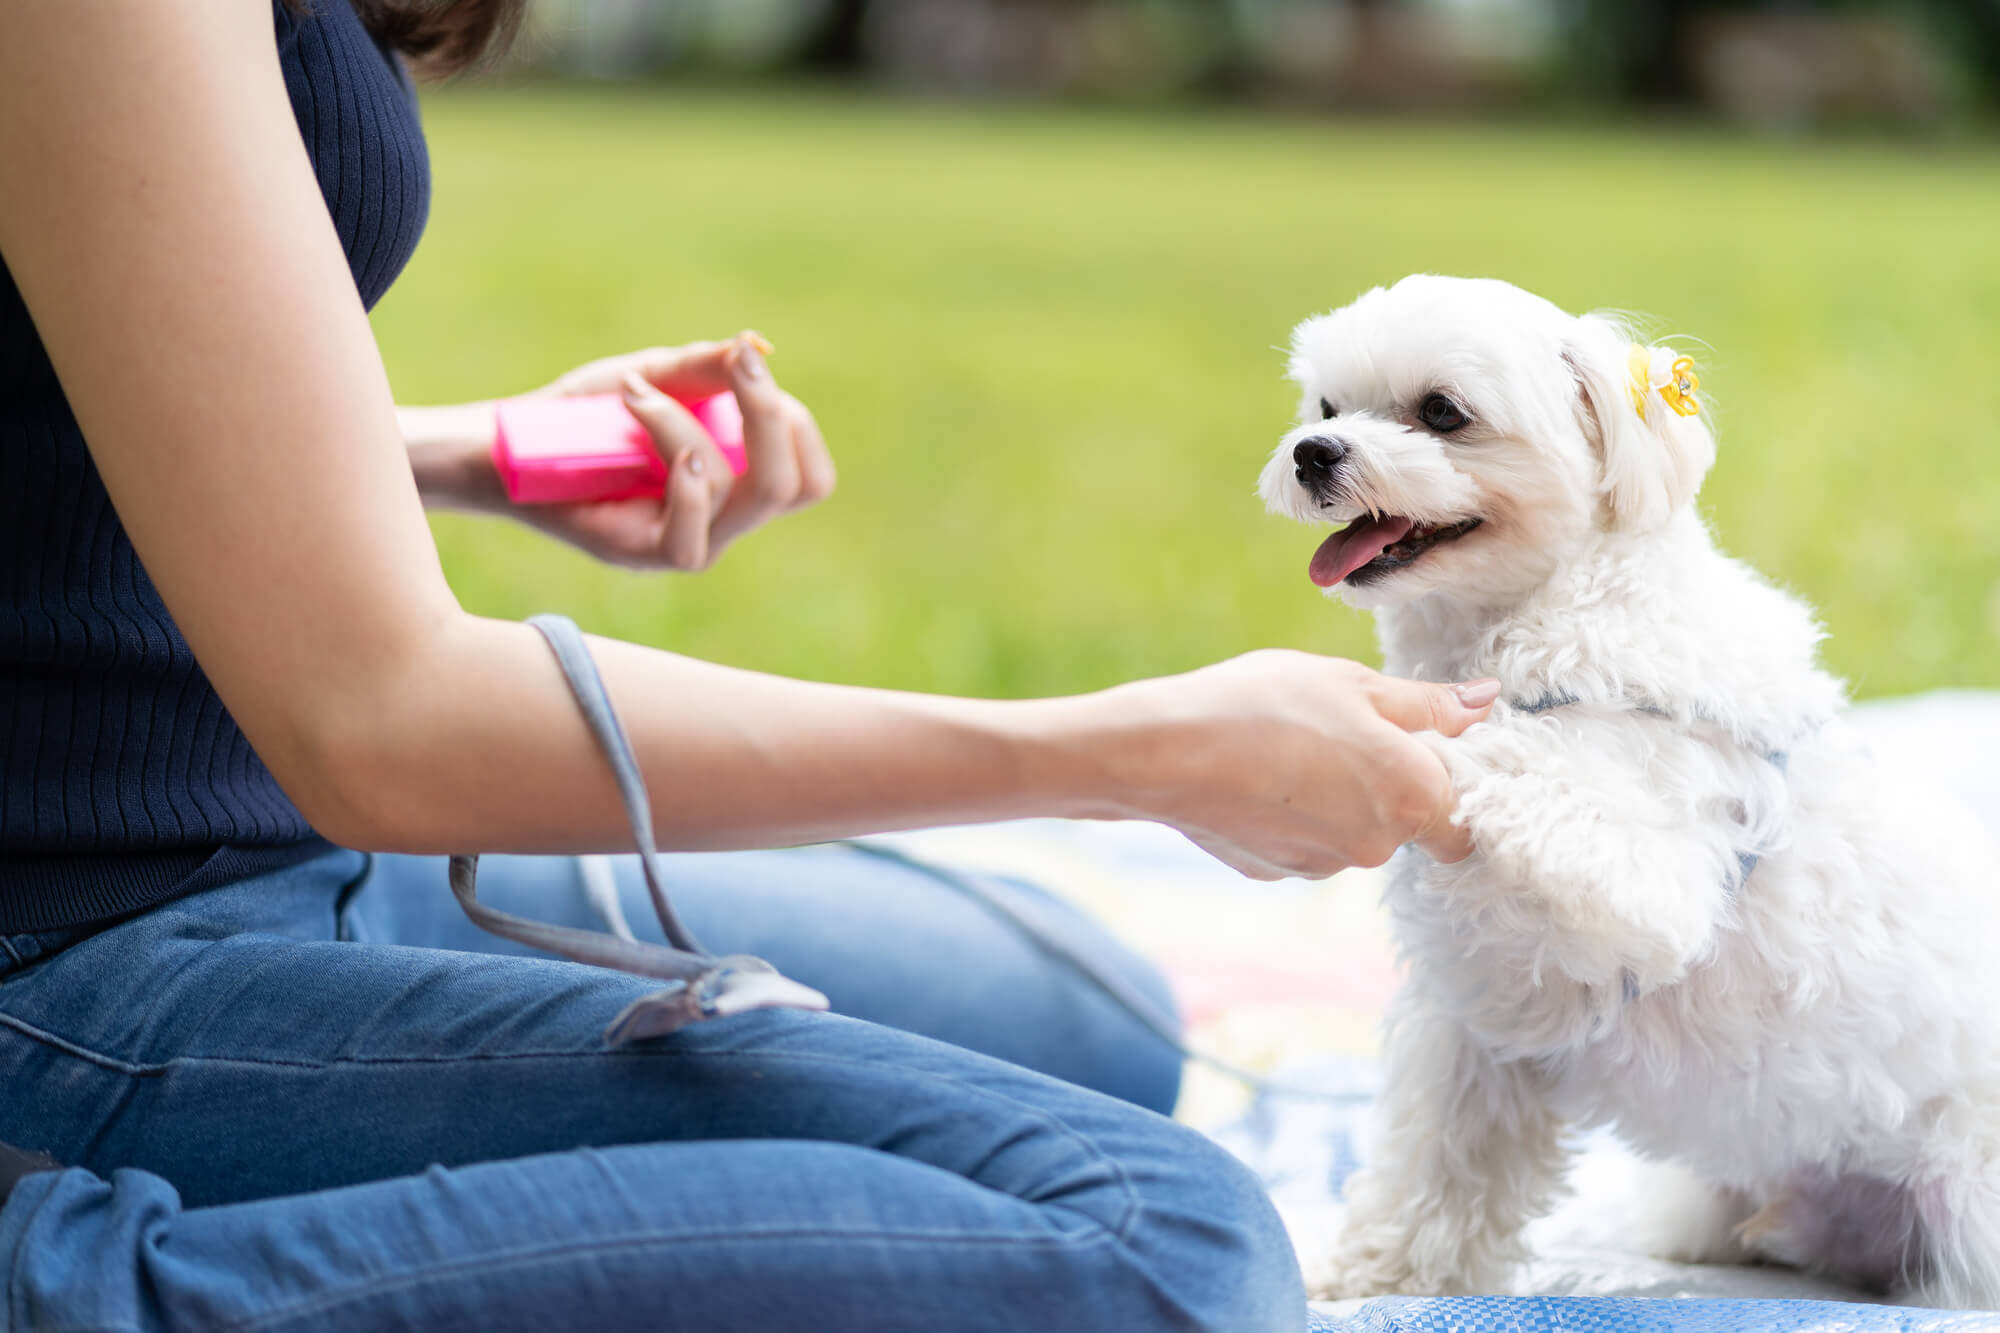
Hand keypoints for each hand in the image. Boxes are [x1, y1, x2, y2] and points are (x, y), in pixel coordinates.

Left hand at [510, 333, 834, 570]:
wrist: (505, 443)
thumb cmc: (581, 415)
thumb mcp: (650, 376)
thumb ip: (704, 367)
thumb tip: (757, 347)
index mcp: (738, 483)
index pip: (810, 477)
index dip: (796, 422)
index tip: (747, 366)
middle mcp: (721, 520)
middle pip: (793, 488)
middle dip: (770, 415)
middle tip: (737, 365)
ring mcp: (685, 542)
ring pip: (734, 494)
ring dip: (684, 426)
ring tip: (634, 394)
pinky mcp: (640, 556)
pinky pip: (691, 540)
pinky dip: (687, 486)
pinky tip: (665, 449)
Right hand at [1101, 651, 1495, 879]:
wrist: (1167, 752)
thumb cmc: (1266, 704)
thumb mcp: (1354, 684)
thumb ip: (1428, 704)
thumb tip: (1486, 703)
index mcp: (1414, 794)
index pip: (1465, 818)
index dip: (1447, 783)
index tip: (1414, 747)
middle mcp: (1381, 844)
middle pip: (1406, 822)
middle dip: (1383, 783)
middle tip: (1337, 730)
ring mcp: (1328, 865)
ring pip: (1354, 833)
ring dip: (1336, 798)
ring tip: (1288, 747)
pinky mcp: (1280, 873)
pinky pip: (1306, 843)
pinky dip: (1293, 816)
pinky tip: (1259, 778)